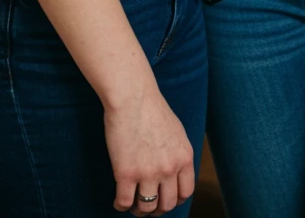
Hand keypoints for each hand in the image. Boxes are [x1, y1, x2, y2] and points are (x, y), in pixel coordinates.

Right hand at [105, 80, 195, 215]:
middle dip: (157, 209)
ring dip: (139, 210)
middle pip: (167, 204)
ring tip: (133, 203)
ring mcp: (148, 173)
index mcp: (184, 157)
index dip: (175, 200)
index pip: (186, 192)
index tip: (165, 199)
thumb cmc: (152, 110)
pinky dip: (120, 206)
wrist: (133, 98)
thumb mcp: (176, 132)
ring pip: (146, 208)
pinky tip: (118, 200)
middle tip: (147, 204)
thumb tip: (174, 174)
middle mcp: (169, 168)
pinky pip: (124, 203)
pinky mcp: (126, 174)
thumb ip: (177, 154)